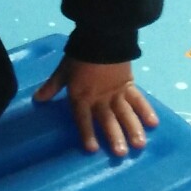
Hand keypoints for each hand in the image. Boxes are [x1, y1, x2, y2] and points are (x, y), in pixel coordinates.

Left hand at [34, 56, 158, 155]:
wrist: (101, 35)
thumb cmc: (80, 54)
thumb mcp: (63, 70)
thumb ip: (52, 87)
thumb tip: (37, 100)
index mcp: (82, 95)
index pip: (83, 118)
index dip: (87, 133)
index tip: (92, 150)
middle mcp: (100, 98)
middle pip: (108, 119)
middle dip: (115, 137)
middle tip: (121, 154)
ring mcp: (116, 92)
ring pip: (125, 113)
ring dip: (133, 129)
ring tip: (140, 145)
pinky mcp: (129, 84)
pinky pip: (138, 99)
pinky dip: (146, 110)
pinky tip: (154, 123)